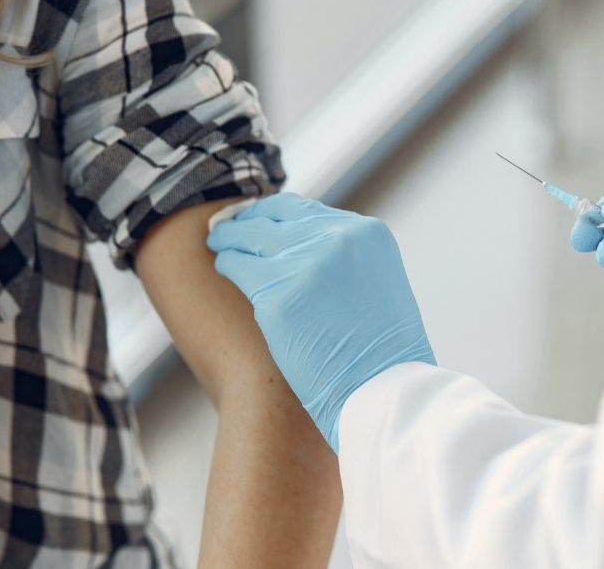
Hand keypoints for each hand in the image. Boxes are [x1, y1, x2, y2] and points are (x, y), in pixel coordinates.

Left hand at [207, 193, 434, 451]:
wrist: (384, 393)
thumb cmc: (382, 355)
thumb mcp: (377, 286)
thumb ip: (347, 260)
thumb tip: (305, 250)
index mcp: (368, 234)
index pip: (305, 210)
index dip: (276, 215)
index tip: (260, 221)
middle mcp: (338, 239)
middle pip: (274, 218)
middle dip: (249, 222)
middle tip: (229, 228)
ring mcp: (306, 265)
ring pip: (251, 237)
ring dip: (232, 239)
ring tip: (219, 243)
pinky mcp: (277, 296)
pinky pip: (237, 266)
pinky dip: (227, 264)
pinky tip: (223, 266)